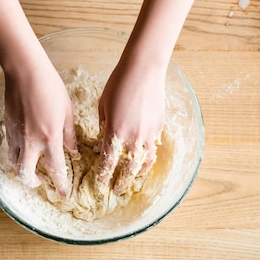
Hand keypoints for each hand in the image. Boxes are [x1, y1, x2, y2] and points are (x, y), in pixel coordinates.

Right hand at [3, 61, 77, 195]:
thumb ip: (70, 134)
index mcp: (50, 138)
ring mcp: (16, 135)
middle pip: (26, 174)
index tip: (63, 194)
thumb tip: (74, 151)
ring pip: (14, 163)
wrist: (24, 71)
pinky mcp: (7, 127)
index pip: (55, 169)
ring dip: (22, 170)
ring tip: (31, 167)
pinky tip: (24, 148)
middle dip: (34, 182)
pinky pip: (10, 148)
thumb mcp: (67, 111)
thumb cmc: (50, 87)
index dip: (60, 184)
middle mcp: (30, 141)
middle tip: (41, 181)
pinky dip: (16, 154)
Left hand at [95, 61, 165, 194]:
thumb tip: (102, 144)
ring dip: (138, 174)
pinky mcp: (159, 127)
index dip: (103, 177)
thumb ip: (102, 128)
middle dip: (122, 182)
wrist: (144, 69)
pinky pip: (154, 148)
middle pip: (128, 170)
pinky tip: (145, 159)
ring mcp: (149, 134)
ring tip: (134, 179)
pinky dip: (149, 157)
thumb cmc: (118, 84)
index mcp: (114, 133)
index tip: (100, 184)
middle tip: (117, 190)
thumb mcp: (103, 106)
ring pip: (145, 163)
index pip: (107, 163)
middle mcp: (133, 138)